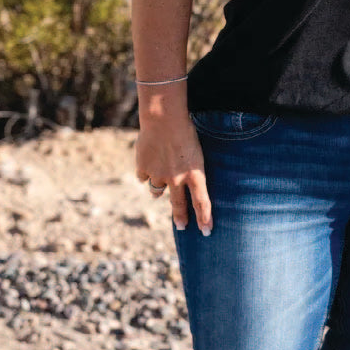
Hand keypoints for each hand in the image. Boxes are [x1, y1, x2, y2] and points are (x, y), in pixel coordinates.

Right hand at [134, 116, 212, 234]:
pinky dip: (145, 171)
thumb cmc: (186, 129)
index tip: (206, 232)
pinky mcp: (143, 169)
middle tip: (182, 226)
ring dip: (158, 189)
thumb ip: (190, 169)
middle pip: (178, 205)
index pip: (202, 202)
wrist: (164, 117)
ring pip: (156, 191)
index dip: (205, 218)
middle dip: (180, 218)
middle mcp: (177, 179)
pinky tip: (148, 161)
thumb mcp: (196, 150)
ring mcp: (159, 175)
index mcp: (195, 173)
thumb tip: (181, 183)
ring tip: (161, 181)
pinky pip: (143, 176)